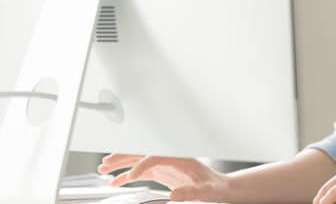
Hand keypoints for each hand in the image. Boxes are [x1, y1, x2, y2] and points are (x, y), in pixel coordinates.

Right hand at [97, 153, 231, 201]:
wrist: (219, 187)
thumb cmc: (215, 187)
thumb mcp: (206, 191)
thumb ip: (191, 192)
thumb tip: (174, 195)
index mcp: (181, 158)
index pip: (156, 156)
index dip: (142, 165)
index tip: (132, 176)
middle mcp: (171, 157)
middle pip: (143, 153)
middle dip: (123, 157)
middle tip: (105, 163)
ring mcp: (165, 164)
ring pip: (138, 160)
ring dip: (121, 163)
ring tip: (103, 168)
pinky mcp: (162, 172)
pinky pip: (141, 172)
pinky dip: (127, 176)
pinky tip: (115, 182)